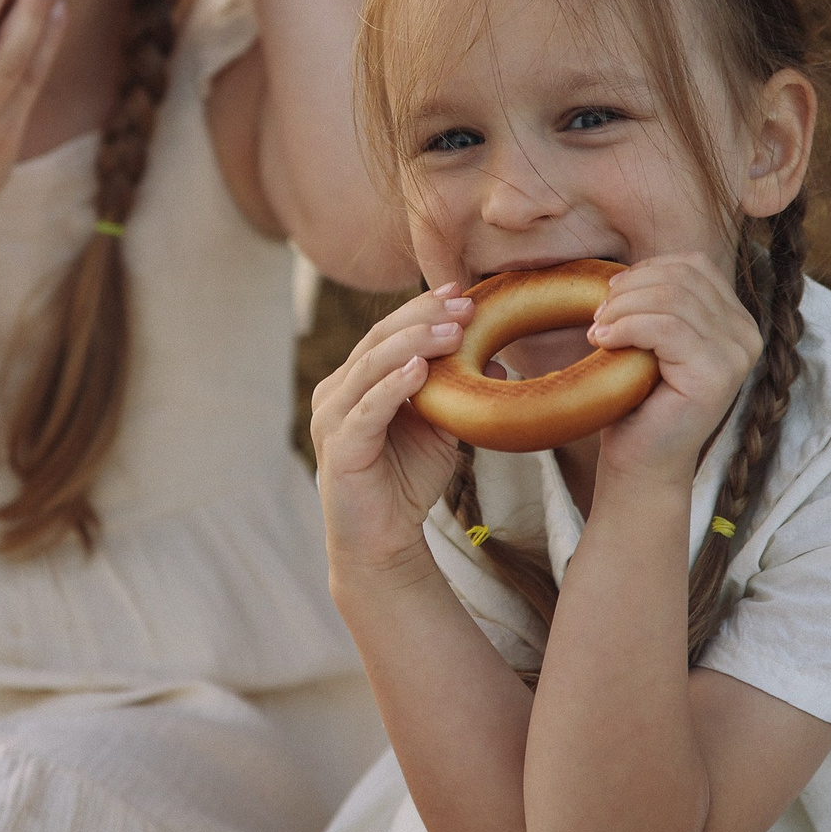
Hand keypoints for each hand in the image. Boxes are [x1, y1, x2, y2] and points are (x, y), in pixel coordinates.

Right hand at [310, 285, 474, 579]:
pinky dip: (393, 386)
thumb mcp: (438, 428)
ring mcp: (332, 418)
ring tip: (450, 333)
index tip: (461, 291)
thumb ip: (455, 393)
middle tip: (462, 306)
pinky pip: (367, 410)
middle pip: (378, 340)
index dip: (422, 310)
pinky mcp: (338, 448)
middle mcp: (336, 391)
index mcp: (356, 380)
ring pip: (370, 367)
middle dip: (422, 319)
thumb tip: (498, 360)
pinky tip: (419, 370)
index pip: (387, 332)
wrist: (382, 540)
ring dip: (412, 344)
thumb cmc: (406, 480)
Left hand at [585, 254, 762, 491]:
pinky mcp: (717, 374)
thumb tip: (627, 271)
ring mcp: (738, 354)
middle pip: (682, 277)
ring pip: (672, 299)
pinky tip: (603, 342)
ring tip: (598, 331)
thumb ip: (658, 301)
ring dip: (623, 309)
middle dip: (630, 289)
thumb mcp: (653, 339)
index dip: (646, 271)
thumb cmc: (641, 400)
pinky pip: (667, 328)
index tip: (612, 296)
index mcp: (735, 320)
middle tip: (598, 316)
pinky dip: (627, 328)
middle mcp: (746, 334)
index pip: (693, 265)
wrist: (641, 460)